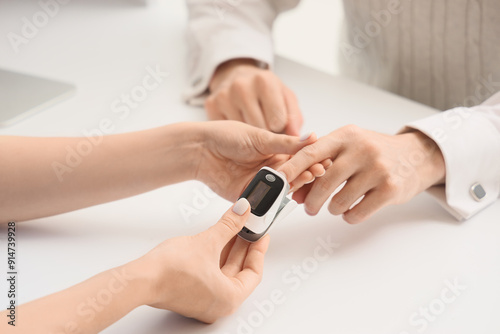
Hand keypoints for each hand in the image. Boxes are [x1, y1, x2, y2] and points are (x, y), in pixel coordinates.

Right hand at [137, 198, 268, 322]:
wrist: (141, 279)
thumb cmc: (171, 271)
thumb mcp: (208, 242)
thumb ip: (229, 226)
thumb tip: (242, 212)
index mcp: (229, 298)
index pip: (254, 272)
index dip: (259, 250)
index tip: (261, 235)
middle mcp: (218, 304)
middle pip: (239, 272)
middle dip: (243, 247)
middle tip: (248, 228)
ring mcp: (203, 301)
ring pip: (224, 272)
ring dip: (229, 250)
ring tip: (233, 229)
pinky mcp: (190, 294)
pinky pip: (211, 274)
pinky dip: (216, 257)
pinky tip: (216, 240)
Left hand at [194, 121, 329, 200]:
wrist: (200, 149)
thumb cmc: (227, 136)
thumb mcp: (260, 137)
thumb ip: (286, 142)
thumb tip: (312, 137)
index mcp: (274, 152)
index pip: (298, 158)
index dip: (310, 160)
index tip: (323, 161)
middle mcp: (269, 169)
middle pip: (293, 176)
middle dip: (306, 174)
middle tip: (318, 172)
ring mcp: (259, 183)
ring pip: (281, 189)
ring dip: (293, 186)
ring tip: (305, 181)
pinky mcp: (247, 196)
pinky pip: (263, 201)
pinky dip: (274, 200)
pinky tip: (285, 196)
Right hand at [206, 58, 302, 135]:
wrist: (238, 76)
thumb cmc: (266, 92)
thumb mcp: (285, 98)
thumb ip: (294, 119)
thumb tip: (297, 140)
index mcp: (265, 82)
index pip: (277, 122)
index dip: (279, 129)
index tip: (276, 125)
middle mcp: (242, 86)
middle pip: (259, 129)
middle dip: (265, 132)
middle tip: (263, 124)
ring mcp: (224, 95)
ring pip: (242, 132)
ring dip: (249, 134)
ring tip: (250, 121)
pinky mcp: (211, 104)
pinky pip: (226, 130)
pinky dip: (234, 130)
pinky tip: (237, 120)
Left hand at [278, 125, 445, 223]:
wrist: (417, 155)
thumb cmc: (374, 152)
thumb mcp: (349, 145)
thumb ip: (322, 162)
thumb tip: (294, 190)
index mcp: (345, 136)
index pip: (310, 152)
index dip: (290, 169)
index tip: (276, 182)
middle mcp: (361, 149)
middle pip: (323, 181)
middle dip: (311, 200)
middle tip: (308, 207)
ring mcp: (378, 169)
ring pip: (339, 202)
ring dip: (332, 209)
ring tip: (337, 205)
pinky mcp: (390, 189)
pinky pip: (357, 213)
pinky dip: (349, 216)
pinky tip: (352, 210)